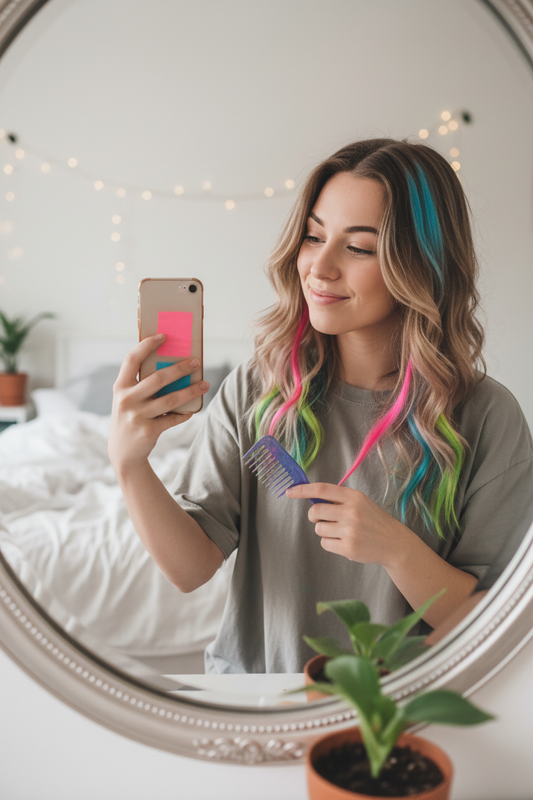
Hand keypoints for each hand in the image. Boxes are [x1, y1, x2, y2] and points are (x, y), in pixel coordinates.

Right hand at [108, 334, 209, 475]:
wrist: (123, 452)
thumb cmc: (131, 417)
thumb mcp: (128, 399)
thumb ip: (141, 384)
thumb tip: (173, 365)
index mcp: (120, 386)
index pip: (132, 359)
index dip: (147, 345)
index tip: (164, 336)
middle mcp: (126, 399)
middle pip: (158, 378)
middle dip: (180, 368)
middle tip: (196, 362)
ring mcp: (137, 416)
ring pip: (170, 399)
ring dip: (191, 391)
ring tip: (205, 384)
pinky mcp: (148, 430)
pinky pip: (172, 418)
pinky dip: (184, 413)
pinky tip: (192, 410)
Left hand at [285, 482, 408, 567]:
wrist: (394, 543)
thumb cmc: (373, 520)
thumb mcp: (360, 502)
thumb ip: (338, 500)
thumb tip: (311, 499)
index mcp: (353, 497)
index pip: (322, 490)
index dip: (303, 490)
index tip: (290, 491)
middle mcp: (351, 512)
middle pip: (315, 512)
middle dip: (314, 516)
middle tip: (324, 518)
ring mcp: (350, 531)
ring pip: (318, 529)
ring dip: (324, 530)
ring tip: (341, 531)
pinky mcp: (348, 547)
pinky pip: (325, 543)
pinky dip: (330, 542)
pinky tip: (344, 541)